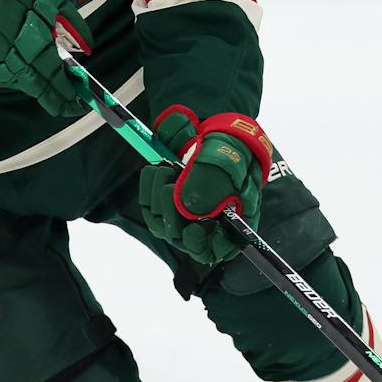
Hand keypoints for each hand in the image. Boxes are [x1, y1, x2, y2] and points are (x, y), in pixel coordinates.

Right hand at [0, 0, 92, 118]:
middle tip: (66, 104)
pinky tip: (21, 68)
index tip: (77, 104)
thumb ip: (72, 23)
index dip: (66, 93)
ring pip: (20, 84)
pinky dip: (16, 75)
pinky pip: (3, 76)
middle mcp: (14, 59)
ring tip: (47, 86)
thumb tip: (88, 47)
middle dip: (54, 97)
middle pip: (37, 87)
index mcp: (34, 41)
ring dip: (35, 86)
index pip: (54, 77)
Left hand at [135, 105, 271, 264]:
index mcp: (233, 221)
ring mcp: (184, 216)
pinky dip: (148, 188)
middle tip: (173, 181)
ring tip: (166, 168)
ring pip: (161, 224)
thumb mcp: (227, 162)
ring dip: (157, 196)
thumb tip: (189, 206)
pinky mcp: (166, 205)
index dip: (204, 243)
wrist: (216, 132)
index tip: (200, 226)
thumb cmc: (231, 150)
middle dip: (172, 210)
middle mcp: (207, 224)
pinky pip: (148, 208)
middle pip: (181, 238)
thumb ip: (211, 184)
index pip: (218, 249)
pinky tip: (155, 170)